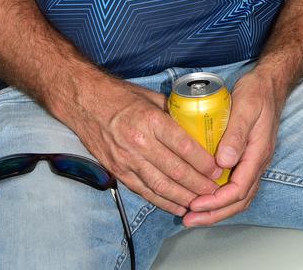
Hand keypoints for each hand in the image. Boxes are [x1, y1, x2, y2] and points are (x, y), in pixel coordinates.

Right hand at [69, 78, 221, 215]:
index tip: (217, 168)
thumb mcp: (151, 97)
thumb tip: (195, 123)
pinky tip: (178, 206)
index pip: (182, 145)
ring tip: (202, 202)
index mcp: (151, 120)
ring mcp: (127, 160)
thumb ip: (172, 112)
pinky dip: (163, 201)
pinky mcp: (119, 172)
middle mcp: (139, 143)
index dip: (202, 160)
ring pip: (161, 186)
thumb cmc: (120, 97)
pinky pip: (144, 191)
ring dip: (184, 196)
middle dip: (198, 183)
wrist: (85, 103)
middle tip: (216, 190)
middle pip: (175, 170)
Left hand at [184, 69, 280, 225]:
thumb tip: (223, 162)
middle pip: (239, 200)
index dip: (216, 202)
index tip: (196, 204)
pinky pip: (236, 185)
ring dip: (217, 209)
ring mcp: (253, 161)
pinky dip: (221, 196)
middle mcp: (257, 162)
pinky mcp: (247, 157)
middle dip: (214, 214)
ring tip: (194, 214)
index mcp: (258, 153)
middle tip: (190, 219)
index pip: (239, 189)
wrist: (269, 83)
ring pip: (238, 196)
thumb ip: (236, 134)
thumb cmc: (257, 92)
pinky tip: (205, 195)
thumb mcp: (245, 107)